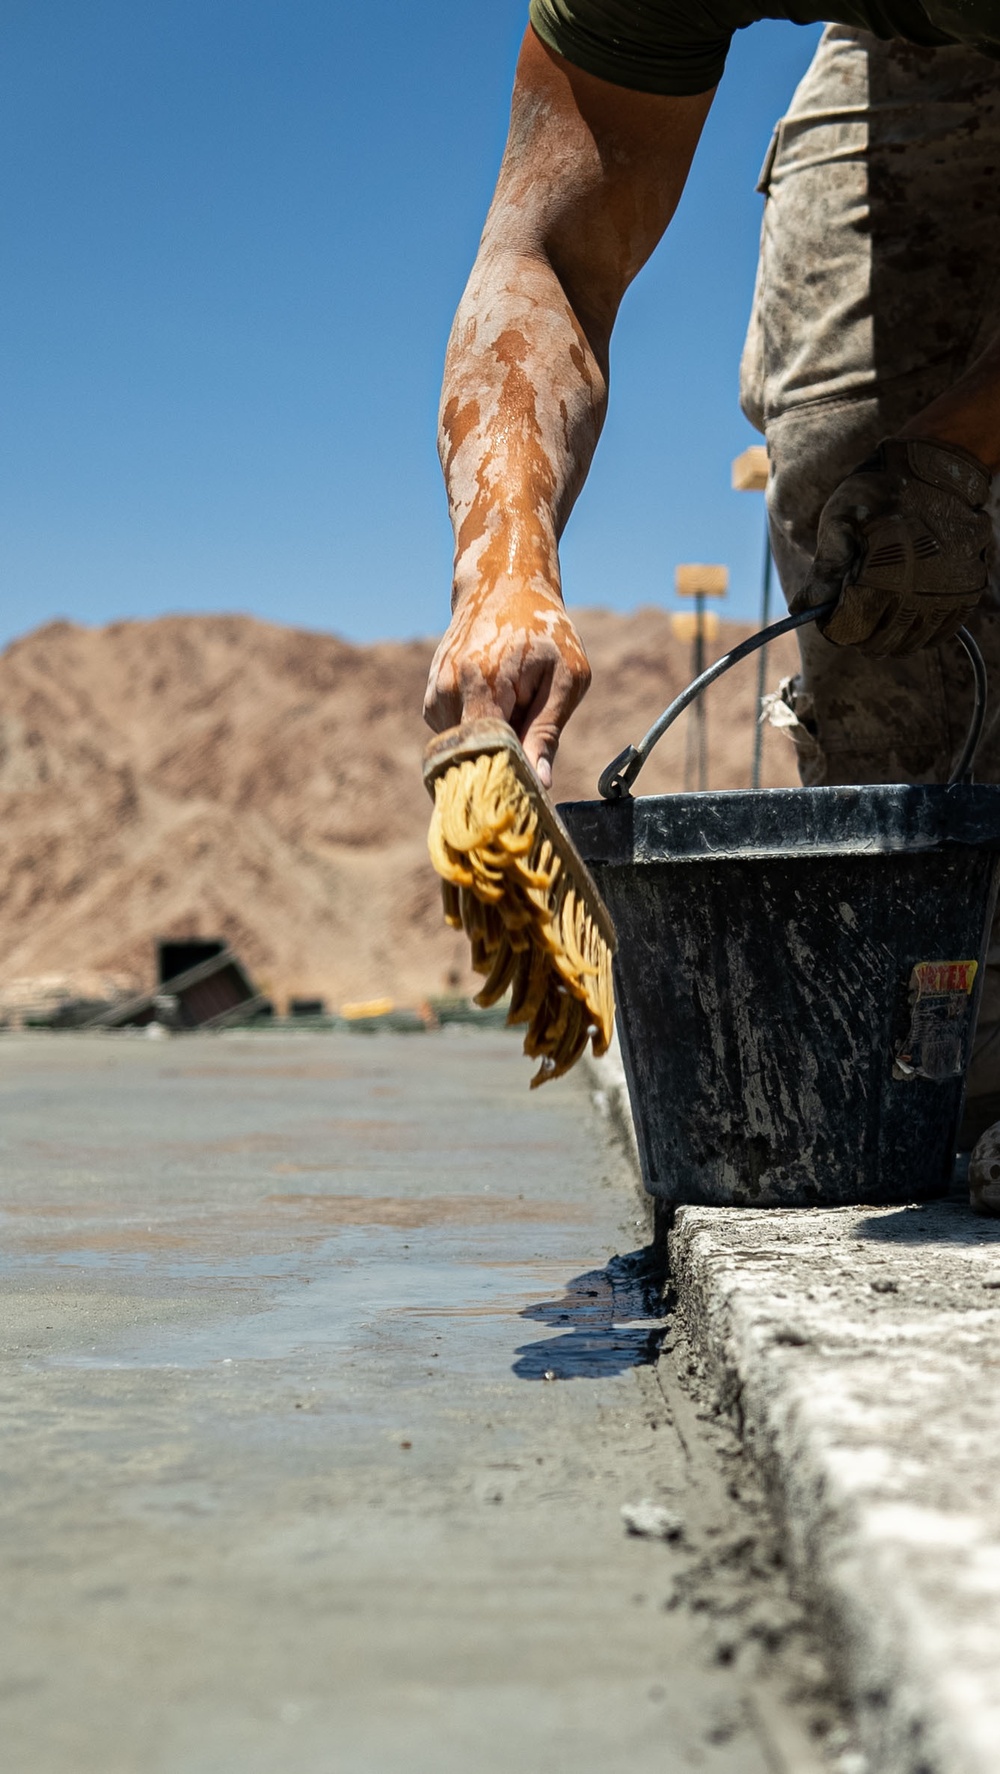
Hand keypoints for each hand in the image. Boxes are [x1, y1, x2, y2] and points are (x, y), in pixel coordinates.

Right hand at [423, 584, 590, 788]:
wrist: (503, 587)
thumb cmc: (544, 630)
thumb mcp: (566, 677)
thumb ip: (548, 732)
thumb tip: (539, 783)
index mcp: (483, 682)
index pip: (486, 754)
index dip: (507, 779)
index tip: (528, 796)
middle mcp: (449, 690)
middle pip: (475, 757)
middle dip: (503, 762)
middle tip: (534, 749)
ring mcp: (436, 695)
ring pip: (467, 751)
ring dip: (494, 744)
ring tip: (518, 708)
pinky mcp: (433, 701)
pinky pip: (460, 738)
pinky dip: (483, 732)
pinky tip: (499, 703)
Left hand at [791, 437, 992, 655]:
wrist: (941, 468)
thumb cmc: (883, 490)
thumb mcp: (840, 523)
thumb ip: (823, 572)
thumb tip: (802, 609)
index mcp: (883, 581)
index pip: (846, 630)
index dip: (830, 623)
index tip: (828, 610)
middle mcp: (919, 596)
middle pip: (875, 643)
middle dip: (855, 630)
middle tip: (850, 608)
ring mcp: (947, 597)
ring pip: (907, 644)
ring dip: (886, 634)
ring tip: (876, 608)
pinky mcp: (967, 594)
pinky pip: (939, 633)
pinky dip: (918, 631)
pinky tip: (905, 611)